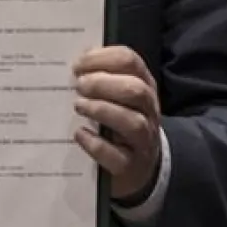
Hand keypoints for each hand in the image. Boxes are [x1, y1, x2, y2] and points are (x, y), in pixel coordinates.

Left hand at [72, 45, 162, 201]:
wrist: (140, 167)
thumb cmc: (120, 122)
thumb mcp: (118, 96)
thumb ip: (102, 76)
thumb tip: (78, 60)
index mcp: (144, 85)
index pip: (131, 61)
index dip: (103, 58)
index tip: (78, 64)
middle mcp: (148, 111)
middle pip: (136, 91)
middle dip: (104, 84)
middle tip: (78, 85)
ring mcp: (143, 140)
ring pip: (133, 122)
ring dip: (102, 110)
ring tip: (78, 106)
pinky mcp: (130, 167)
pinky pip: (117, 157)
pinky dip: (96, 144)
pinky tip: (80, 134)